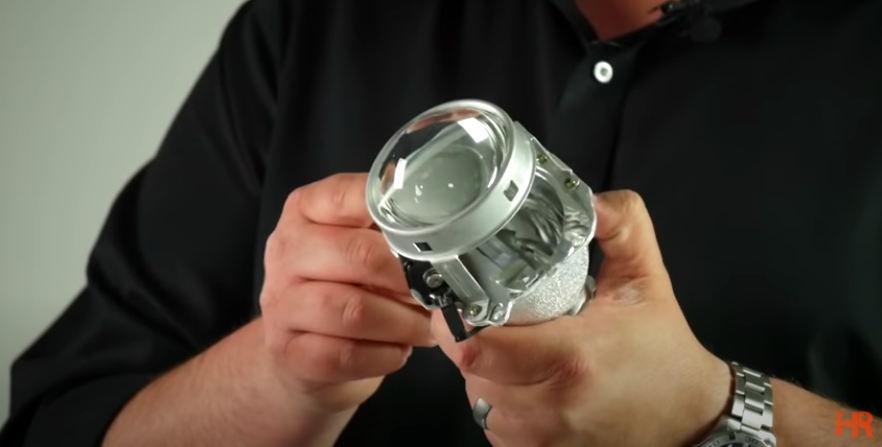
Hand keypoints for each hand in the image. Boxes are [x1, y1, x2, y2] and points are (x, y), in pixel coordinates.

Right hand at [259, 173, 434, 413]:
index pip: (349, 195)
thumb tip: (450, 244)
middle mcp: (286, 250)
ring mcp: (281, 304)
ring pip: (353, 310)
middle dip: (409, 278)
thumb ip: (394, 232)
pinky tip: (398, 351)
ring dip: (402, 322)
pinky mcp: (289, 351)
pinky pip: (346, 355)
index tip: (435, 237)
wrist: (303, 350)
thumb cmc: (348, 286)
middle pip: (358, 254)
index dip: (400, 217)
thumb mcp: (364, 246)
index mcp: (306, 210)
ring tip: (426, 327)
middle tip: (438, 292)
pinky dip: (384, 356)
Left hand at [432, 190, 732, 446]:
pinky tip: (522, 386)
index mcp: (572, 358)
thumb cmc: (663, 349)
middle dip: (471, 346)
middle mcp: (554, 405)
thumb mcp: (646, 280)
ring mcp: (548, 438)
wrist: (692, 416)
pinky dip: (500, 407)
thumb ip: (622, 229)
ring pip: (480, 403)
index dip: (458, 324)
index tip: (462, 304)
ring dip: (484, 377)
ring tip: (508, 354)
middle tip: (489, 322)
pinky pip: (497, 431)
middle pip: (472, 375)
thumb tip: (591, 201)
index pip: (479, 349)